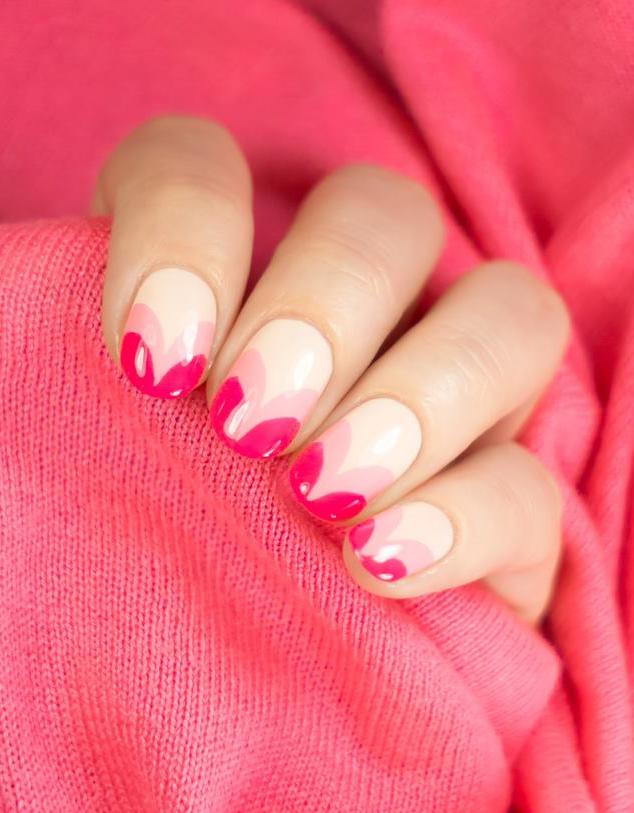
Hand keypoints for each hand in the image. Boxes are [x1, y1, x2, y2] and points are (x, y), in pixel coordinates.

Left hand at [94, 116, 569, 621]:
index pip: (204, 165)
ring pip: (510, 315)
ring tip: (324, 488)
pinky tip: (380, 560)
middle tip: (251, 422)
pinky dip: (467, 515)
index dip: (185, 227)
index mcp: (232, 275)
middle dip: (324, 304)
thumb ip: (84, 385)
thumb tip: (116, 359)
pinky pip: (531, 486)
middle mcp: (358, 316)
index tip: (154, 359)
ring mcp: (449, 405)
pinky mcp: (503, 512)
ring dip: (421, 389)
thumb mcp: (81, 458)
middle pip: (385, 216)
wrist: (226, 685)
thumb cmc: (131, 550)